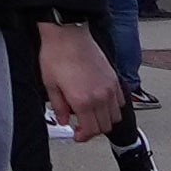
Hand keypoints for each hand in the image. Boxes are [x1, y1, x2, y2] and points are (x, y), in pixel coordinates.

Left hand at [35, 18, 125, 145]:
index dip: (83, 137)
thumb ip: (59, 106)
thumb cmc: (56, 55)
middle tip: (82, 127)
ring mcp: (110, 88)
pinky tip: (100, 103)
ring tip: (91, 115)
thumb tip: (64, 120)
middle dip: (93, 130)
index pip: (90, 130)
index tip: (77, 135)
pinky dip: (113, 107)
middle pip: (105, 126)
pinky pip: (120, 102)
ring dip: (104, 120)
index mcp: (82, 100)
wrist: (68, 34)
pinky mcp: (114, 79)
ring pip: (115, 116)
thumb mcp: (50, 84)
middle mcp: (100, 97)